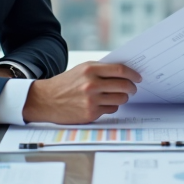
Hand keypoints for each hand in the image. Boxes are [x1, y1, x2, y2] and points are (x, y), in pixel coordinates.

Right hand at [21, 62, 141, 123]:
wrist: (46, 100)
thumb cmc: (66, 83)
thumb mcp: (82, 69)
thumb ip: (101, 69)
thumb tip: (124, 72)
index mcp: (90, 69)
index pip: (120, 70)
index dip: (133, 74)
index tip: (138, 77)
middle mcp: (91, 84)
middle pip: (123, 85)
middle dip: (132, 88)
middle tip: (133, 89)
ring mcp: (91, 100)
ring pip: (120, 99)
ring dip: (122, 98)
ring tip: (117, 96)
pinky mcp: (91, 113)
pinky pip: (111, 109)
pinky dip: (111, 106)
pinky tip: (104, 103)